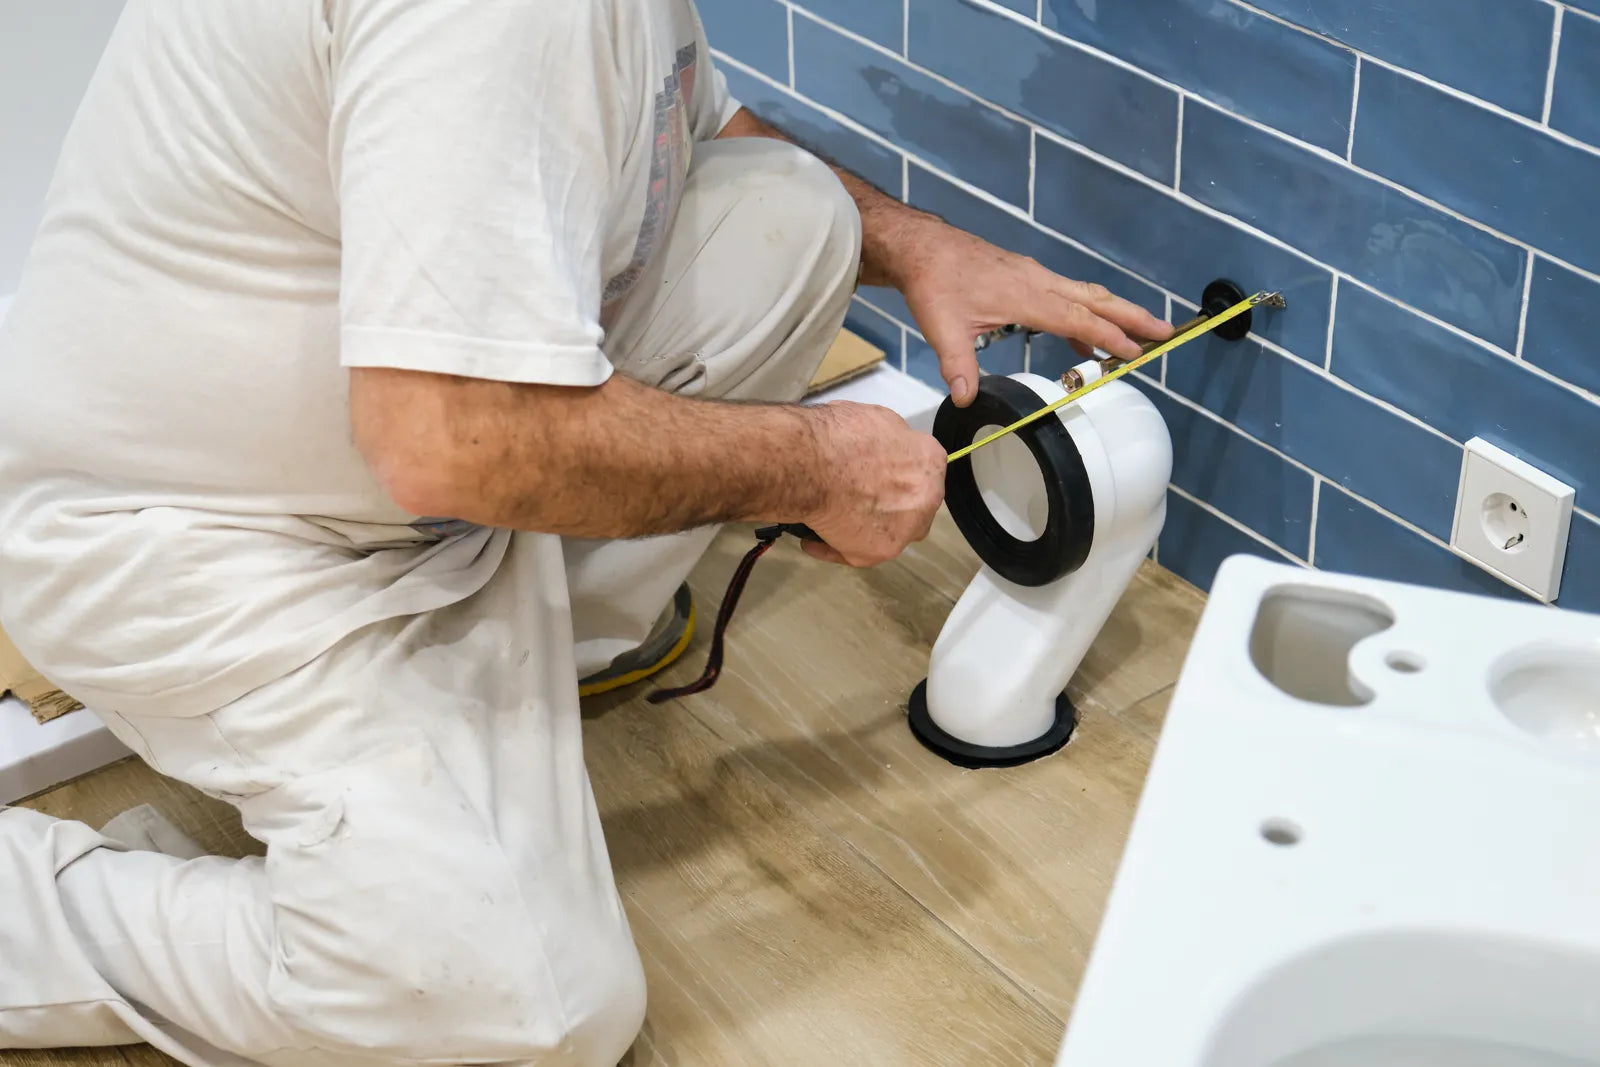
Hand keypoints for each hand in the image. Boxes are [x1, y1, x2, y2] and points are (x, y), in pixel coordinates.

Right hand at [801, 401, 946, 566]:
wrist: (813, 464)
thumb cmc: (840, 435)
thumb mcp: (875, 418)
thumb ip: (889, 440)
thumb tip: (882, 450)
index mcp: (930, 459)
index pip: (921, 470)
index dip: (897, 471)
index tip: (874, 472)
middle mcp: (928, 497)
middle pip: (912, 505)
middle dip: (888, 503)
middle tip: (854, 496)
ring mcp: (907, 528)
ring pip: (888, 533)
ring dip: (865, 528)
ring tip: (829, 520)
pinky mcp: (880, 552)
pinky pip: (854, 553)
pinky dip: (833, 547)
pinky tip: (813, 541)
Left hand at [891, 218, 1173, 405]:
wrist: (923, 248)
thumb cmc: (934, 282)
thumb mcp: (941, 328)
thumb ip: (957, 365)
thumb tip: (964, 398)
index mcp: (1026, 296)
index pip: (1079, 319)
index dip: (1109, 337)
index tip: (1135, 352)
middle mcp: (1038, 282)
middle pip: (1097, 300)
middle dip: (1133, 317)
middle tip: (1166, 333)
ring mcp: (1034, 277)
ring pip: (1086, 295)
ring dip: (1114, 314)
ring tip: (1139, 336)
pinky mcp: (1026, 276)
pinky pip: (1066, 296)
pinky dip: (1084, 315)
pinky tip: (1081, 341)